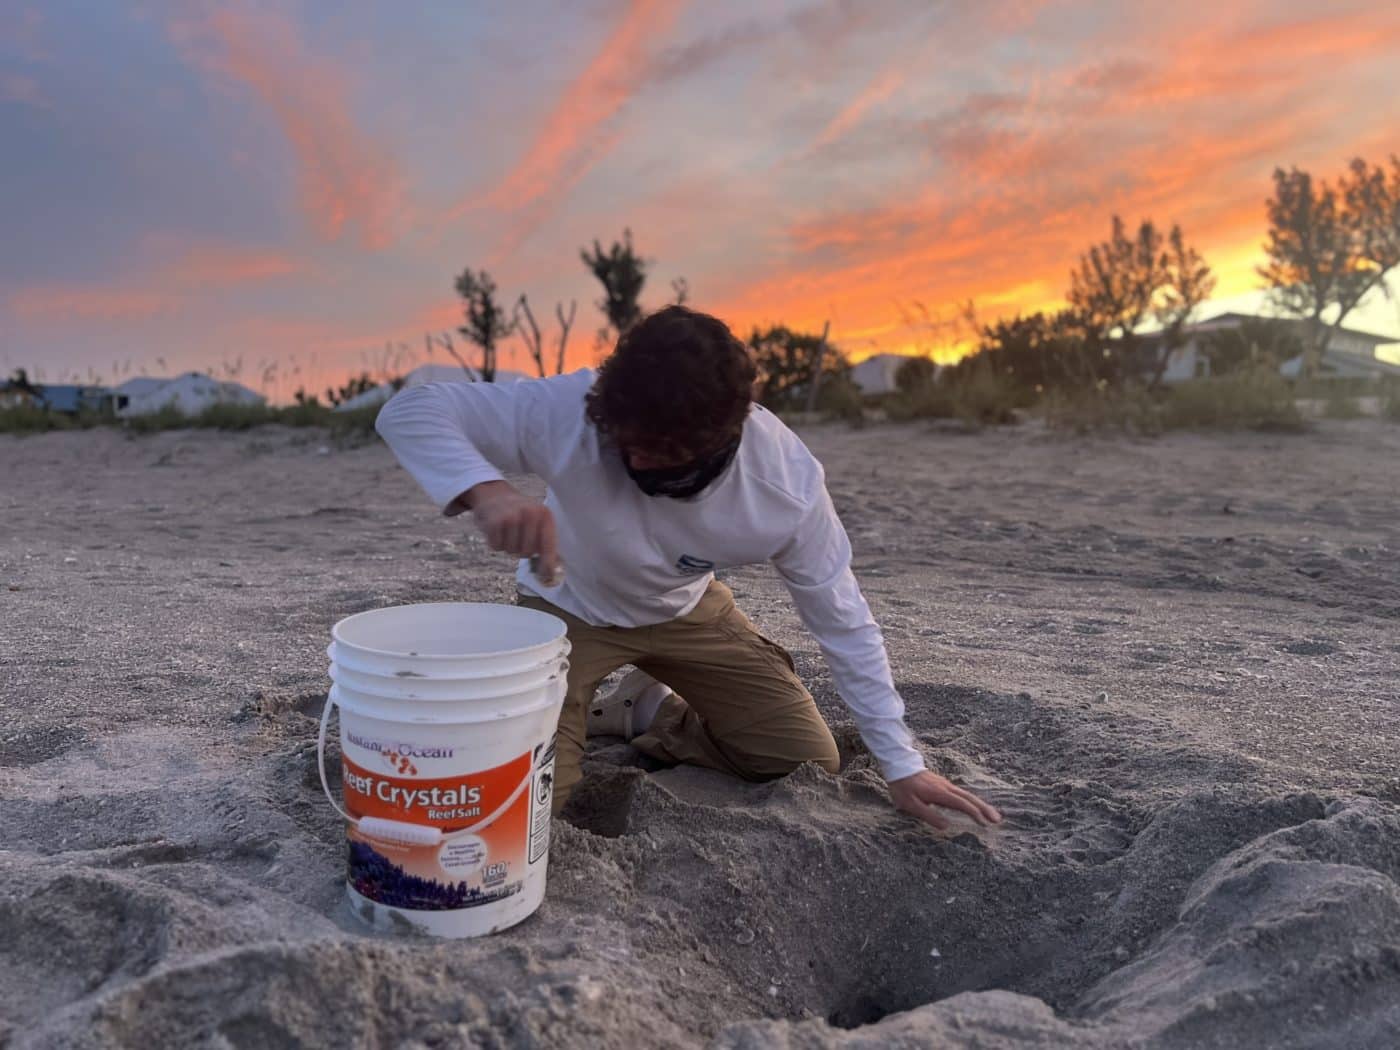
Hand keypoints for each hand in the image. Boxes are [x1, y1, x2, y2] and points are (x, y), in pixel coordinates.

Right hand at [464, 481, 559, 577]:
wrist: (493, 493)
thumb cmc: (519, 513)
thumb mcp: (537, 519)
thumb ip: (544, 541)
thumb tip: (551, 571)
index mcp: (544, 514)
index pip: (548, 544)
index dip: (548, 563)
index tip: (547, 576)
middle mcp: (529, 514)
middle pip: (527, 552)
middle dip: (521, 551)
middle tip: (518, 538)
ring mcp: (511, 517)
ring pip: (511, 551)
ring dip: (508, 546)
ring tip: (507, 531)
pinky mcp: (494, 522)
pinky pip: (496, 546)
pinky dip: (495, 543)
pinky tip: (497, 530)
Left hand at [888, 770, 1002, 831]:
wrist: (899, 765)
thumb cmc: (903, 787)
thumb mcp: (911, 804)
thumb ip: (928, 815)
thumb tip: (946, 826)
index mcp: (940, 793)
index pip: (962, 804)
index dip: (974, 813)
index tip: (984, 823)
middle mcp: (946, 787)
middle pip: (970, 798)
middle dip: (985, 809)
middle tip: (998, 820)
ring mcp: (946, 785)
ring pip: (968, 795)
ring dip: (981, 805)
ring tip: (992, 815)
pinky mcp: (943, 785)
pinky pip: (962, 793)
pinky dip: (972, 800)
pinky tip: (976, 806)